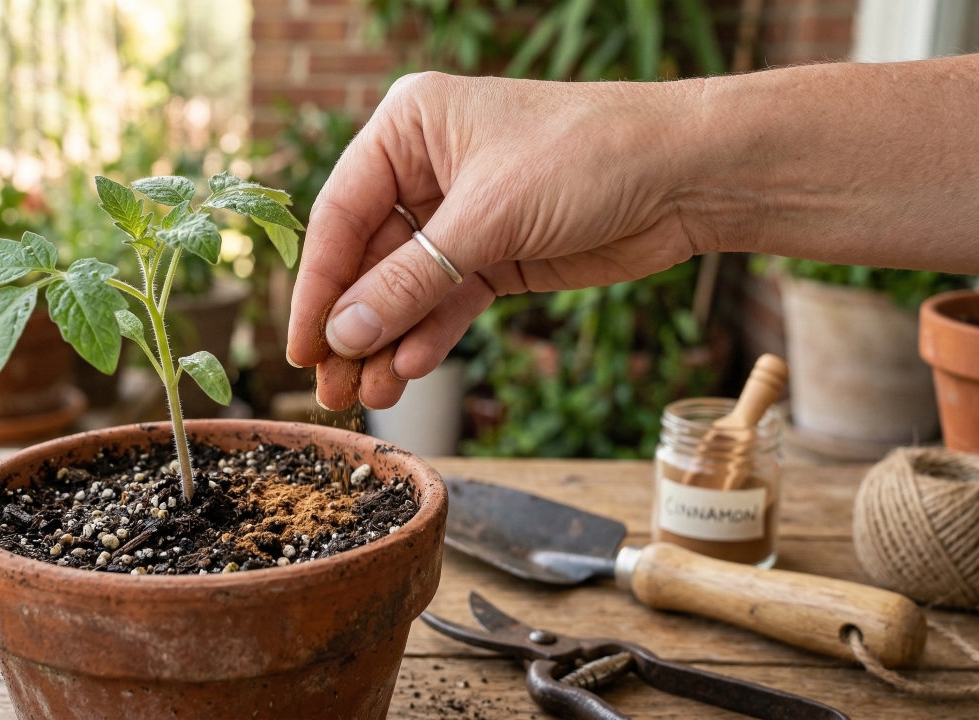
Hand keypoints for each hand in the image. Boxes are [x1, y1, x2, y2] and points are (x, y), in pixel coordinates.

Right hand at [287, 72, 704, 409]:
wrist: (688, 175)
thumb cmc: (588, 157)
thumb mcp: (489, 218)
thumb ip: (411, 280)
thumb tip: (345, 333)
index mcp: (409, 127)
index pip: (341, 213)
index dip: (318, 285)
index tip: (302, 347)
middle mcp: (426, 167)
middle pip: (367, 258)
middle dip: (352, 325)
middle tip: (330, 388)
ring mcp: (461, 215)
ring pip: (405, 289)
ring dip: (387, 342)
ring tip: (369, 395)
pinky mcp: (495, 255)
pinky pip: (446, 302)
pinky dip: (429, 337)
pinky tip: (411, 370)